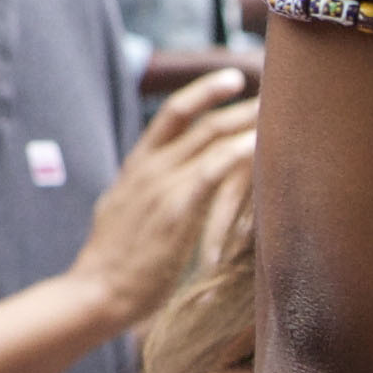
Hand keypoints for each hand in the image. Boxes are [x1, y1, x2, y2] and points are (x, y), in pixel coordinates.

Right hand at [72, 71, 259, 334]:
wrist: (95, 292)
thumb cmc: (113, 265)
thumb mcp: (122, 215)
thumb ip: (141, 195)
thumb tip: (156, 193)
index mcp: (136, 167)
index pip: (172, 116)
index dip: (203, 93)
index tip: (232, 80)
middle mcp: (148, 167)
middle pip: (198, 119)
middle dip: (235, 100)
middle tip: (271, 87)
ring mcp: (161, 185)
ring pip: (209, 137)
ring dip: (245, 120)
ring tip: (276, 108)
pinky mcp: (176, 207)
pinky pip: (213, 168)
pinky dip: (238, 151)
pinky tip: (260, 142)